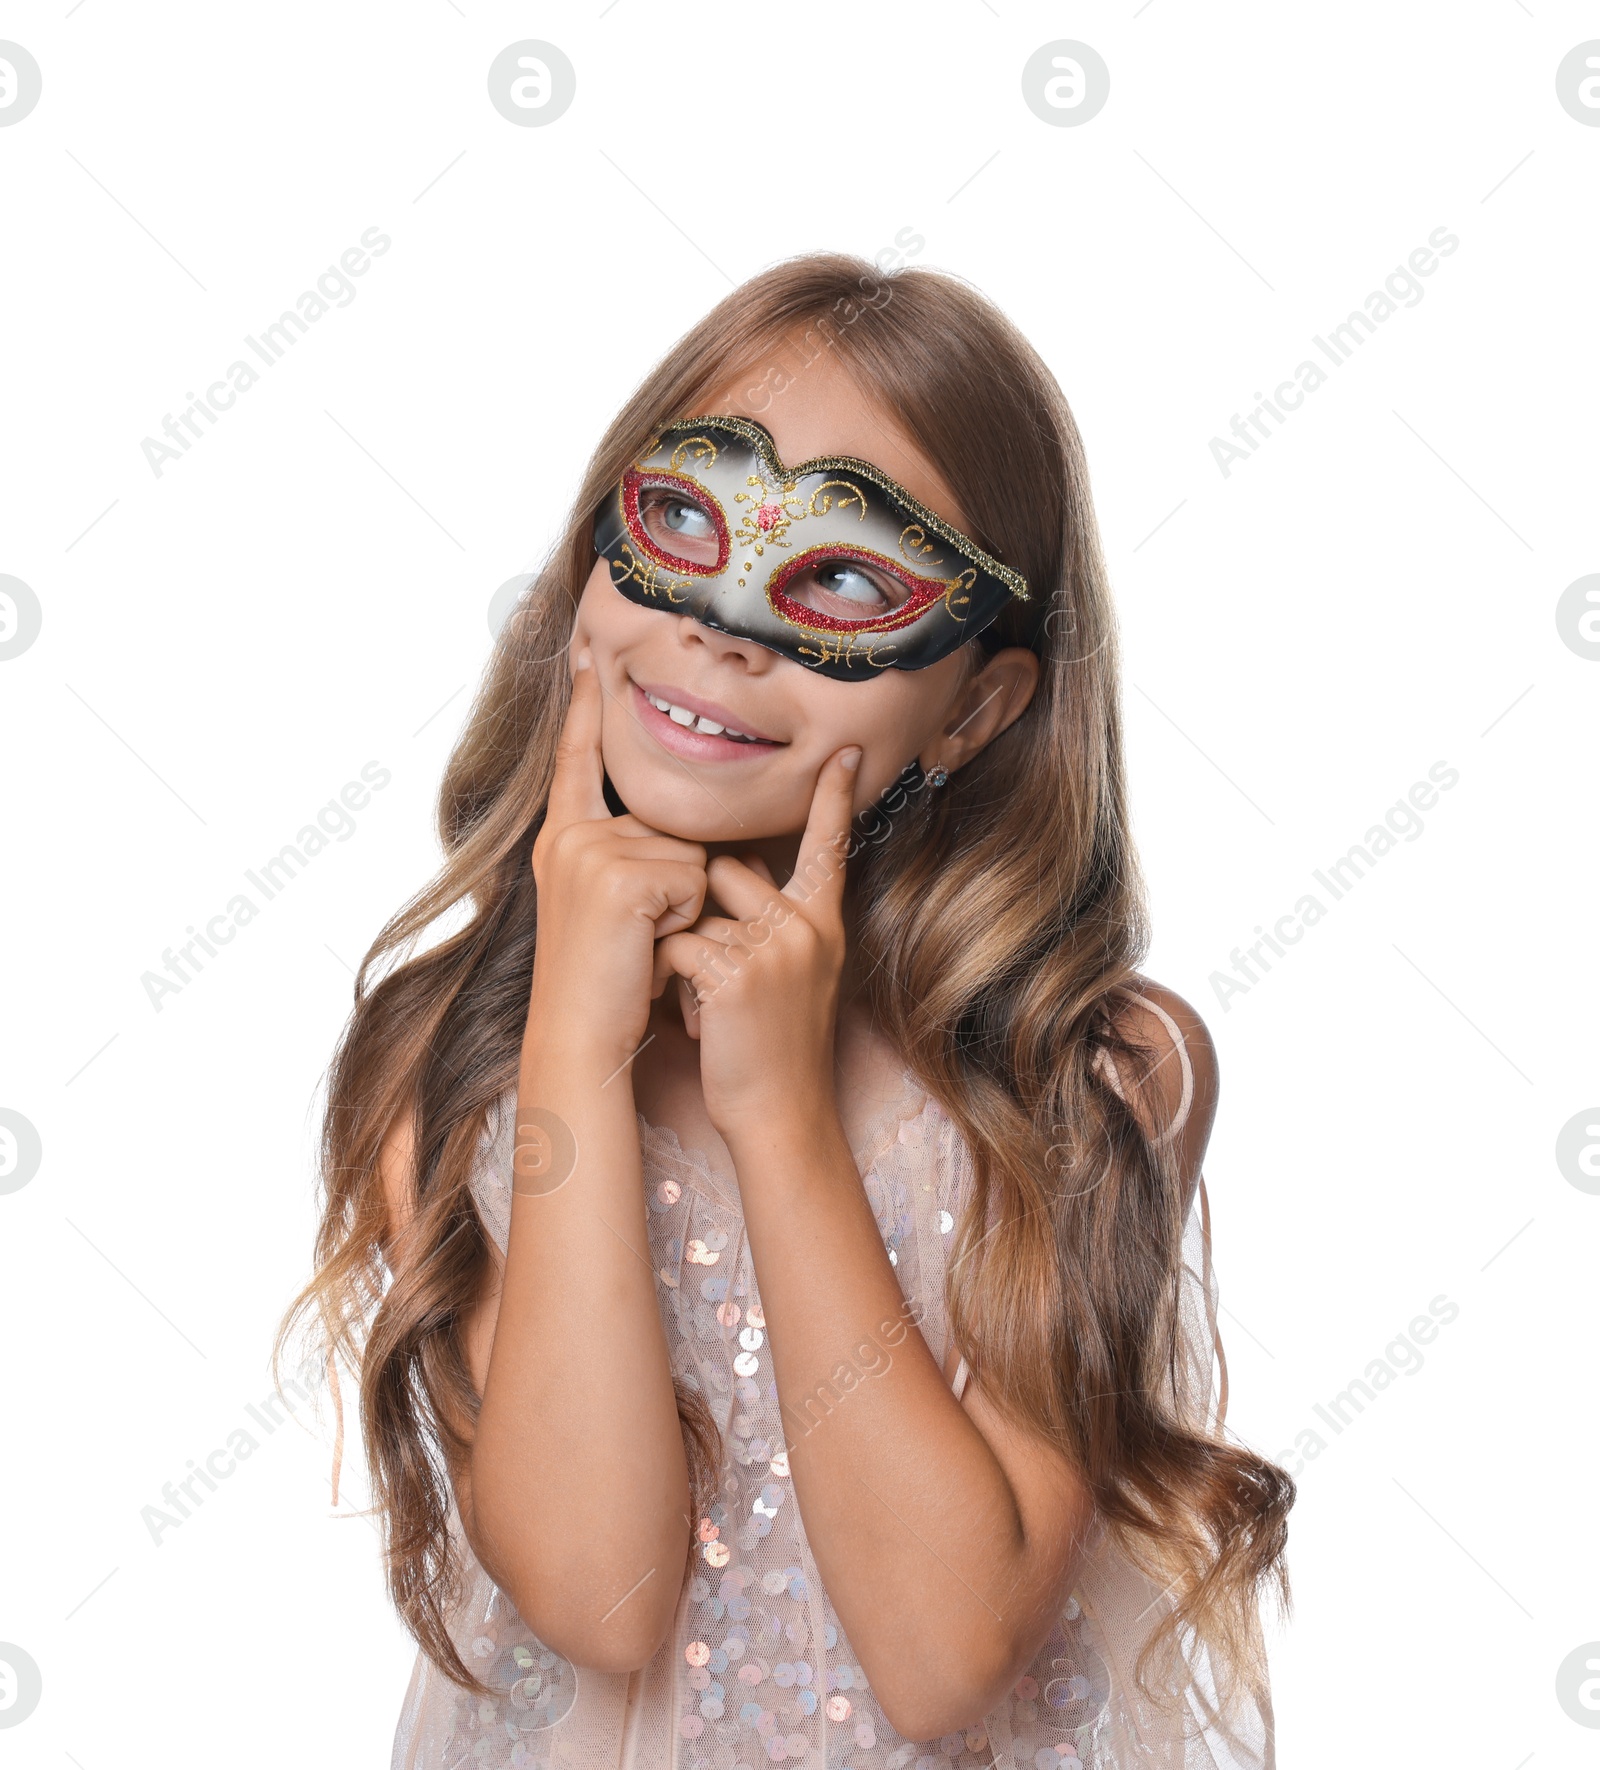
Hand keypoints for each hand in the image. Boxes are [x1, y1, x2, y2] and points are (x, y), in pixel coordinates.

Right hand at [527, 650, 709, 1068]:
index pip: (577, 760)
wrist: (580, 1035)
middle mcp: (570, 836)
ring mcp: (590, 852)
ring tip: (640, 944)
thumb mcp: (606, 905)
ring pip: (689, 850)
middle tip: (634, 936)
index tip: (584, 654)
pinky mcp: (619, 876)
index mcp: (562, 839)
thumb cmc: (604, 982)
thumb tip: (678, 835)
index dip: (582, 709)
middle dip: (676, 879)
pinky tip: (647, 947)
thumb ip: (626, 856)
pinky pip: (692, 877)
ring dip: (684, 903)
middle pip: (669, 821)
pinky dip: (685, 917)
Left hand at [651, 745, 861, 1142]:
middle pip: (729, 870)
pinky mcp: (739, 972)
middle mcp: (807, 926)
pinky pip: (677, 944)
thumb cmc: (776, 1049)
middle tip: (718, 976)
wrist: (781, 1116)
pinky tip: (702, 1021)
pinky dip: (673, 981)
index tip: (842, 752)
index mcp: (823, 923)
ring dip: (685, 950)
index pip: (828, 846)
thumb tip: (728, 868)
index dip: (834, 798)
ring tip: (711, 1005)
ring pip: (696, 907)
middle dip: (704, 911)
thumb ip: (778, 924)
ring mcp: (776, 947)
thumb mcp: (798, 977)